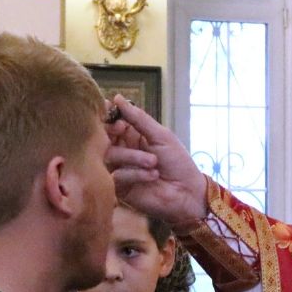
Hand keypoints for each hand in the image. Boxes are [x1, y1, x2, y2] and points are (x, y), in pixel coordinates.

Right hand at [104, 95, 208, 226]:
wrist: (187, 193)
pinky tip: (152, 176)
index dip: (110, 117)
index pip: (112, 122)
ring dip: (132, 156)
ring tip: (153, 162)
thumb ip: (138, 119)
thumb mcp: (160, 135)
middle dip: (113, 133)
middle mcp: (123, 151)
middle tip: (123, 130)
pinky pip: (116, 175)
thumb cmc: (178, 163)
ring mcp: (120, 169)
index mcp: (132, 136)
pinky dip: (135, 173)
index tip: (116, 115)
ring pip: (110, 155)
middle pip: (104, 137)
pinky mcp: (119, 188)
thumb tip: (117, 98)